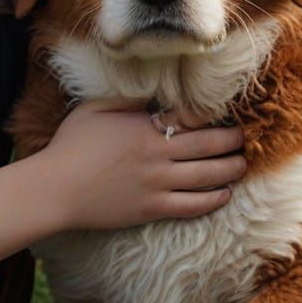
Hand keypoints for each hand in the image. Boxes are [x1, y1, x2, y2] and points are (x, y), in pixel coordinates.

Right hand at [41, 98, 244, 230]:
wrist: (57, 188)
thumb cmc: (71, 145)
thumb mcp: (94, 109)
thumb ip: (126, 99)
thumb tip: (151, 93)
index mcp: (145, 128)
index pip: (190, 118)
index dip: (210, 116)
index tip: (223, 115)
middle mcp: (158, 156)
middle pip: (208, 146)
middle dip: (231, 141)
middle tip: (244, 138)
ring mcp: (158, 185)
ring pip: (208, 177)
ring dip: (230, 169)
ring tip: (242, 163)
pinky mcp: (153, 209)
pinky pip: (194, 205)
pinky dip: (214, 199)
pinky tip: (225, 193)